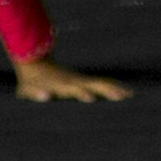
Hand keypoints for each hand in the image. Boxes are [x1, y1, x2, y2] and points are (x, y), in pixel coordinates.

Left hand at [15, 57, 131, 102]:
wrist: (35, 62)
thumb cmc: (31, 82)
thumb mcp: (29, 89)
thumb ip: (36, 93)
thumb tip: (45, 96)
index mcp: (62, 84)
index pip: (75, 89)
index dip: (83, 93)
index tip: (92, 99)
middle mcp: (74, 81)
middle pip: (94, 85)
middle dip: (108, 90)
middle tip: (123, 97)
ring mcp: (80, 80)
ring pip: (101, 83)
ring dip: (115, 88)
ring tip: (131, 95)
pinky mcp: (83, 81)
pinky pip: (101, 84)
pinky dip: (113, 87)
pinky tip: (125, 92)